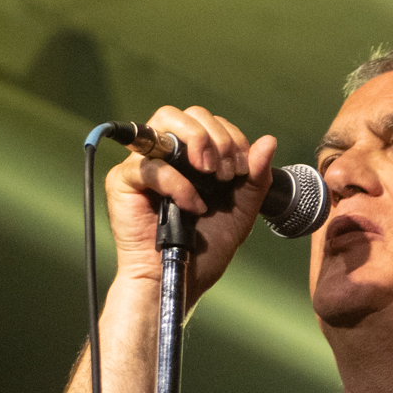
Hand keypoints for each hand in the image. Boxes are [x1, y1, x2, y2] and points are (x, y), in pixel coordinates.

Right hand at [104, 104, 278, 298]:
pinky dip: (177, 183)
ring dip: (197, 141)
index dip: (231, 137)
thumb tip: (268, 141)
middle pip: (188, 113)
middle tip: (226, 172)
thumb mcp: (240, 210)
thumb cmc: (205, 249)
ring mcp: (142, 165)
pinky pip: (149, 165)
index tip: (242, 170)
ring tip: (211, 174)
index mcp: (190, 156)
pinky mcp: (124, 182)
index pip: (209, 122)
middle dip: (217, 137)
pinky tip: (192, 205)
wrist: (182, 279)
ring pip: (164, 120)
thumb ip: (255, 177)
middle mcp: (165, 154)